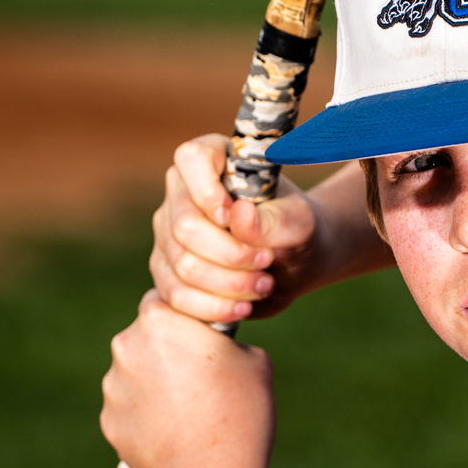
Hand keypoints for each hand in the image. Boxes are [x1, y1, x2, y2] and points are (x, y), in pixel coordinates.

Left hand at [102, 291, 274, 467]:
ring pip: (136, 376)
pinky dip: (149, 419)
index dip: (185, 319)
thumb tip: (216, 349)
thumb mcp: (254, 359)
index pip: (165, 301)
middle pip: (146, 338)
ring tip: (193, 413)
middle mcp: (126, 346)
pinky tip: (178, 434)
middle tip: (203, 378)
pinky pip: (131, 411)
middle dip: (168, 353)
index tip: (204, 338)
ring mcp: (114, 386)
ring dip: (157, 386)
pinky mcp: (110, 422)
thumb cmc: (240, 409)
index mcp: (159, 319)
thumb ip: (226, 343)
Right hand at [150, 136, 328, 325]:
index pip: (192, 159)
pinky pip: (175, 294)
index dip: (209, 192)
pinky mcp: (167, 270)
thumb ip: (273, 219)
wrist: (295, 265)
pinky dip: (213, 307)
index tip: (235, 216)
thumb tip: (239, 216)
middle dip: (231, 255)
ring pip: (182, 266)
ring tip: (264, 285)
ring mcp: (168, 233)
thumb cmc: (297, 232)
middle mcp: (181, 193)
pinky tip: (242, 308)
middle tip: (267, 261)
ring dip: (229, 285)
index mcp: (212, 161)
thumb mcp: (300, 224)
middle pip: (185, 227)